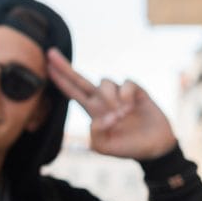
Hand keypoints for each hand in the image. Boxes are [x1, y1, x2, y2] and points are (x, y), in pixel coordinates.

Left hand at [47, 48, 176, 160]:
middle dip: (64, 67)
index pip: (72, 92)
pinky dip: (125, 95)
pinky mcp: (136, 90)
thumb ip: (95, 136)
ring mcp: (119, 93)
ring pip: (104, 82)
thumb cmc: (127, 147)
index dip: (60, 80)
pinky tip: (130, 106)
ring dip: (110, 99)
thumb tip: (98, 118)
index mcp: (92, 111)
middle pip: (80, 79)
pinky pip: (125, 83)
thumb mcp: (105, 148)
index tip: (46, 66)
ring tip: (121, 115)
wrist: (154, 147)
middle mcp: (103, 99)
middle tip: (50, 52)